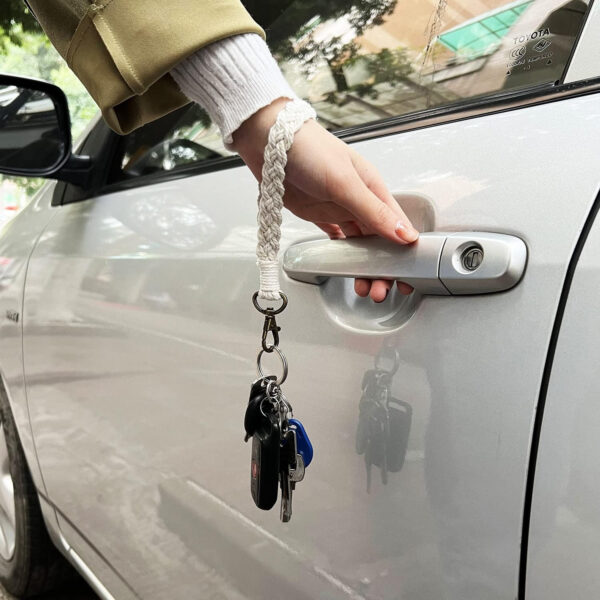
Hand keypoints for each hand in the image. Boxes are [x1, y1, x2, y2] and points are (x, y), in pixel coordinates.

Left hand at [231, 98, 418, 301]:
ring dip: (363, 266)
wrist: (270, 142)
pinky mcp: (320, 215)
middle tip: (380, 289)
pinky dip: (342, 256)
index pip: (397, 226)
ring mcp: (338, 209)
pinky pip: (336, 239)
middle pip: (378, 241)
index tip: (409, 275)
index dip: (405, 252)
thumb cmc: (309, 149)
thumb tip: (403, 234)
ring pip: (359, 245)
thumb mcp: (345, 182)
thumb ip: (373, 211)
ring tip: (364, 286)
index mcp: (372, 189)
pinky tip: (346, 267)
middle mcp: (358, 200)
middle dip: (383, 267)